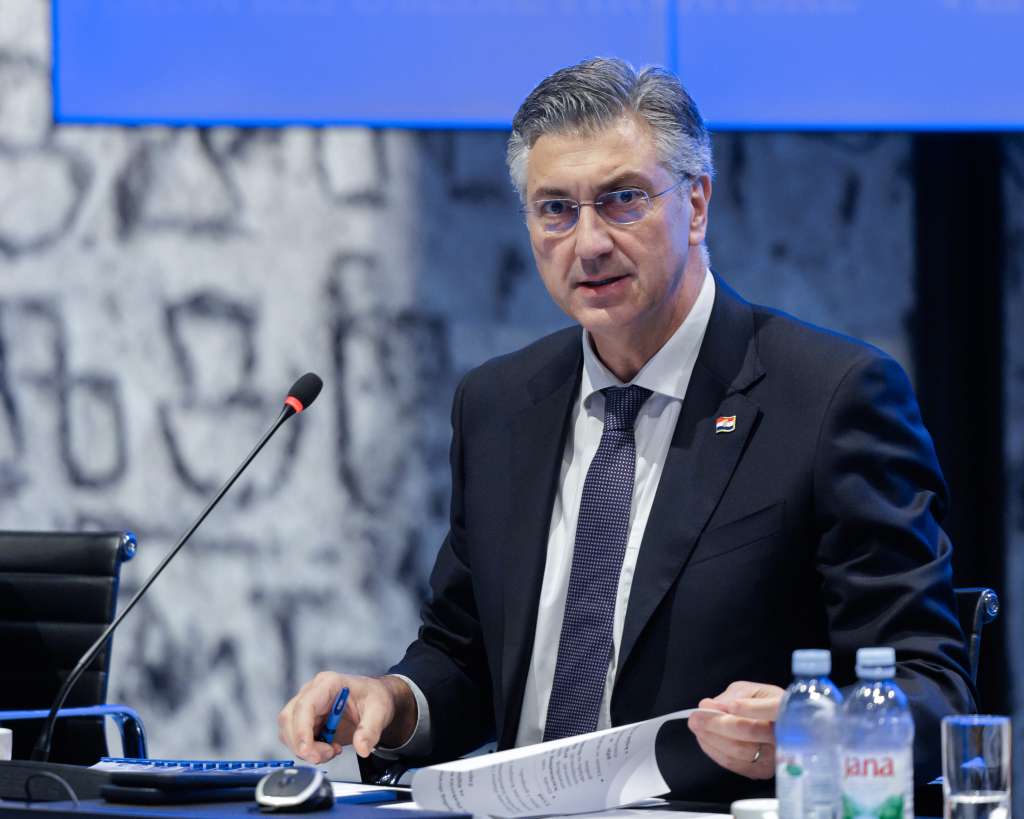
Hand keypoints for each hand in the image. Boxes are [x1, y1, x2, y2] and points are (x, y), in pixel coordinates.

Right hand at [277, 672, 416, 762]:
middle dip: (302, 744)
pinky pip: (297, 738)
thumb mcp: (379, 712)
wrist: (376, 699)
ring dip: (306, 749)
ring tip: (332, 751)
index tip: (307, 751)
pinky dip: (309, 750)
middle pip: (289, 719)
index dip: (301, 730)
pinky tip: (329, 749)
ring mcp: (307, 705)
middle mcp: (313, 692)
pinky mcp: (307, 719)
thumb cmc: (374, 697)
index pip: (305, 705)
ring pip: (289, 730)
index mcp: (329, 684)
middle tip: (325, 755)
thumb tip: (362, 748)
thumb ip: (370, 730)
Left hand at [687, 680, 783, 779]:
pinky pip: (733, 763)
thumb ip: (735, 695)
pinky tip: (704, 737)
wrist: (782, 727)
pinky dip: (713, 749)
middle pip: (749, 731)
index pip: (772, 709)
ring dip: (711, 736)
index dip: (750, 708)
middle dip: (717, 723)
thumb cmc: (766, 704)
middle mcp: (785, 737)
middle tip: (697, 715)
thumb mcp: (754, 690)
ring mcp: (774, 757)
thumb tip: (713, 706)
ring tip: (696, 724)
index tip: (731, 705)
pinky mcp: (762, 771)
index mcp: (785, 710)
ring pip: (738, 749)